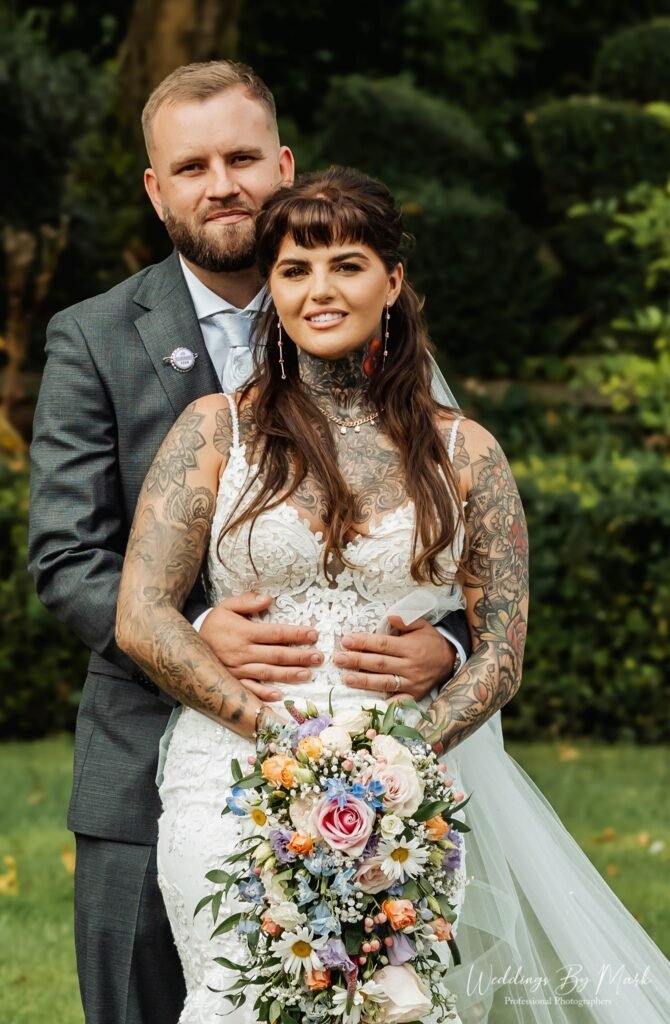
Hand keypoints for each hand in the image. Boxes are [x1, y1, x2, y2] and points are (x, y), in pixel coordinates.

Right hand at [199, 592, 322, 701]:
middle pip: (276, 654)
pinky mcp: (232, 682)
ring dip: (289, 674)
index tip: (313, 634)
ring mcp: (238, 670)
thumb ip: (247, 601)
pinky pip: (250, 690)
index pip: (275, 633)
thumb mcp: (226, 607)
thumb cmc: (213, 625)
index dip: (295, 634)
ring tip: (308, 674)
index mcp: (244, 632)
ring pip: (268, 672)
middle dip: (299, 656)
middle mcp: (243, 652)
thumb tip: (268, 598)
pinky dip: (264, 693)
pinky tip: (279, 695)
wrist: (187, 646)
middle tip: (318, 657)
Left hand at [333, 616, 455, 701]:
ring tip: (346, 679)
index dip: (363, 643)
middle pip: (379, 664)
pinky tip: (367, 702)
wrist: (450, 661)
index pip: (382, 644)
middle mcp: (410, 666)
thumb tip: (389, 617)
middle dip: (357, 661)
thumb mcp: (422, 625)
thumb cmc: (431, 641)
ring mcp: (411, 683)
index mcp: (410, 647)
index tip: (346, 641)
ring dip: (363, 681)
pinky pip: (397, 701)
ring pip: (384, 682)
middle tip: (338, 659)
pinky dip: (383, 703)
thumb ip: (406, 621)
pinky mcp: (413, 695)